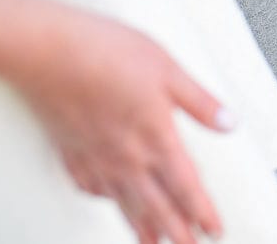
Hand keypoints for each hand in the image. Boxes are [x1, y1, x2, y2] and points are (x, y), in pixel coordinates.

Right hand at [12, 12, 231, 243]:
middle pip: (158, 204)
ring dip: (143, 226)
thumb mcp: (169, 69)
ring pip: (124, 201)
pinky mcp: (70, 148)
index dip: (202, 212)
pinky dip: (104, 199)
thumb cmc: (107, 52)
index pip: (186, 186)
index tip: (215, 231)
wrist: (46, 51)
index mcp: (157, 136)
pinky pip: (91, 186)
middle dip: (177, 231)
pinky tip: (108, 200)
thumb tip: (230, 123)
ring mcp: (95, 156)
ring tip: (152, 243)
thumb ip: (200, 102)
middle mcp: (127, 156)